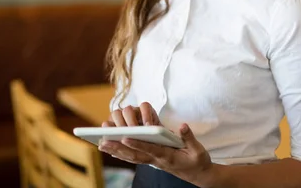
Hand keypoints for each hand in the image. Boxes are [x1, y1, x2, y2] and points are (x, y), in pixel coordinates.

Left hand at [98, 103, 213, 185]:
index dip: (137, 143)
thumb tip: (182, 125)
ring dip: (117, 150)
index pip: (150, 149)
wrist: (198, 174)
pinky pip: (135, 158)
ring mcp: (154, 161)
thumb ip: (189, 138)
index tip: (125, 137)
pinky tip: (112, 150)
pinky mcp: (153, 160)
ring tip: (102, 144)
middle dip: (119, 148)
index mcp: (168, 156)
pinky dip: (122, 154)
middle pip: (135, 155)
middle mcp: (158, 160)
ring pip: (132, 157)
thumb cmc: (198, 161)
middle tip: (103, 142)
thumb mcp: (198, 150)